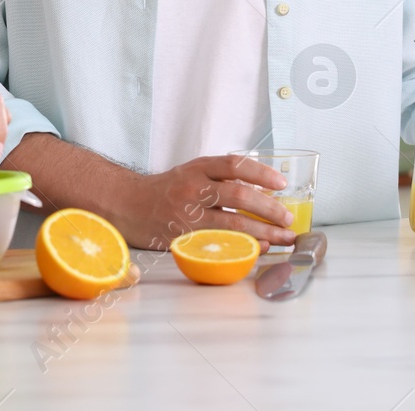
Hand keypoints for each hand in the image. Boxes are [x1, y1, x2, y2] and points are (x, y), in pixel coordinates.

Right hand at [116, 155, 298, 251]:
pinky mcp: (183, 237)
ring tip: (282, 238)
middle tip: (287, 218)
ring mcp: (187, 213)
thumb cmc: (165, 190)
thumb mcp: (190, 173)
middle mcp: (193, 187)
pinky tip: (257, 250)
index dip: (261, 172)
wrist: (127, 204)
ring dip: (263, 232)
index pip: (234, 164)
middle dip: (268, 208)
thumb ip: (219, 179)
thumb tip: (260, 191)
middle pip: (238, 195)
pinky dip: (242, 247)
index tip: (281, 183)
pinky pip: (219, 243)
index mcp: (198, 167)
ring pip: (232, 223)